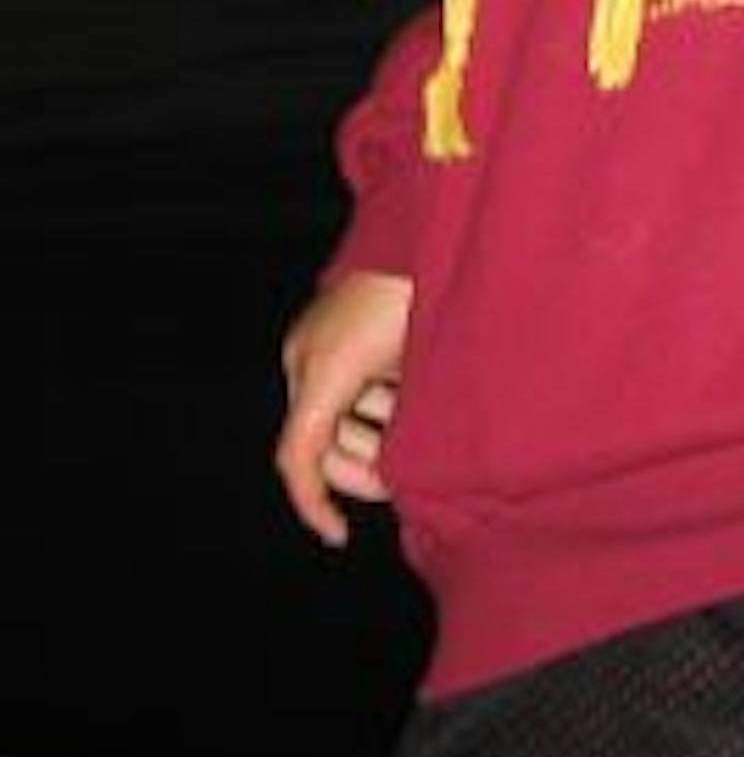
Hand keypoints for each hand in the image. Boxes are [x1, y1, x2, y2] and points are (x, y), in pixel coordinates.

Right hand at [276, 269, 413, 546]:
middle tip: (405, 480)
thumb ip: (405, 425)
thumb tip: (396, 477)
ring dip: (372, 434)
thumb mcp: (426, 366)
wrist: (429, 220)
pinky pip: (343, 387)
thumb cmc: (432, 290)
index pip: (297, 459)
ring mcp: (314, 341)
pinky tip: (411, 396)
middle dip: (359, 468)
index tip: (339, 536)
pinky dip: (372, 404)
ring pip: (331, 417)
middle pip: (317, 444)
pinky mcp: (330, 332)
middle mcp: (306, 357)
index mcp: (325, 370)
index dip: (314, 505)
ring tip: (418, 423)